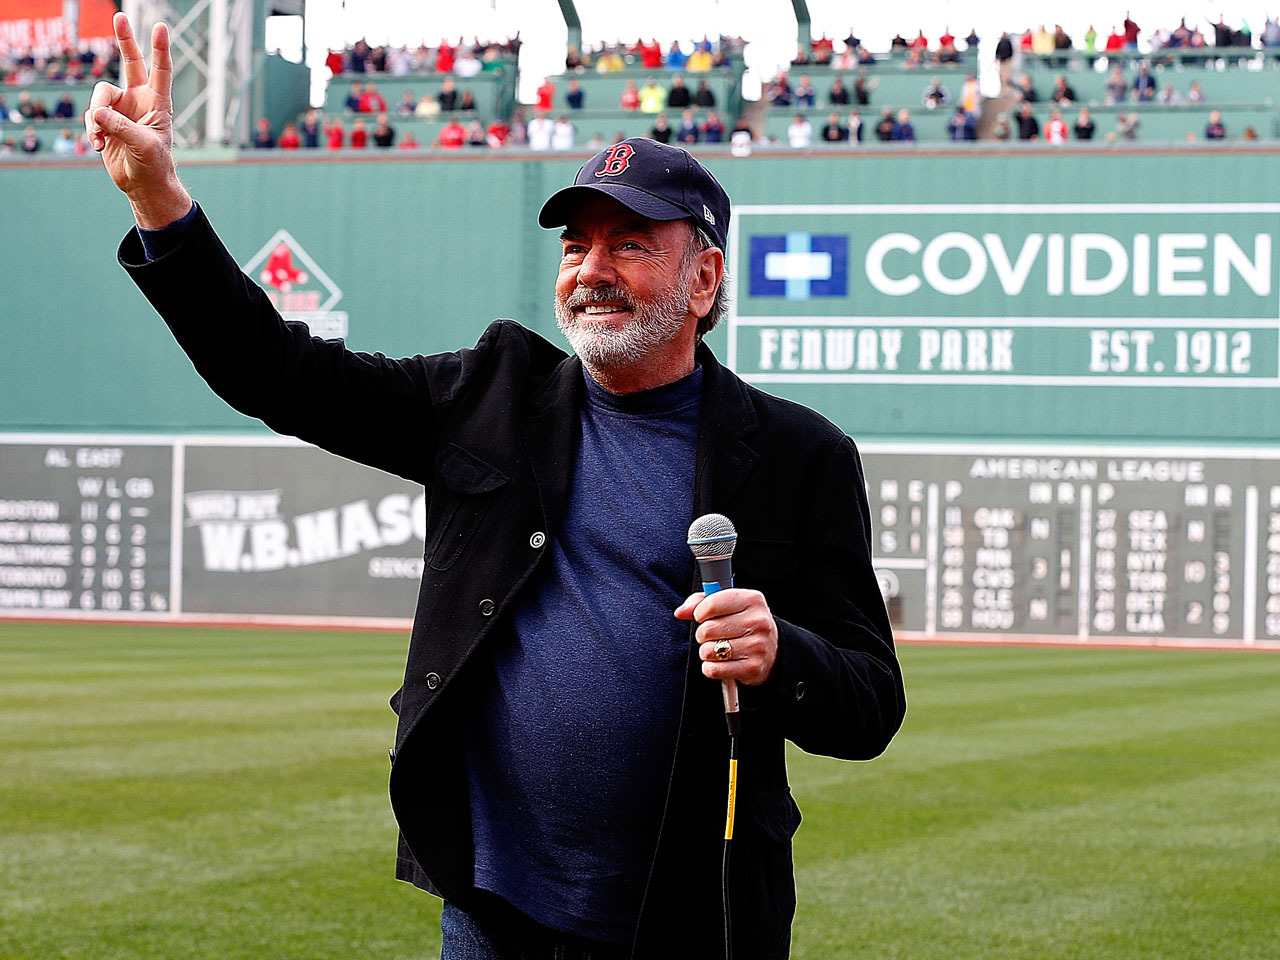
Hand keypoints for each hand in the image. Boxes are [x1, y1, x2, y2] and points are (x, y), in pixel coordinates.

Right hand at [85, 12, 191, 227]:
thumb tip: (98, 113)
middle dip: (125, 41)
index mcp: (157, 103)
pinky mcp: (106, 120)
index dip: (160, 49)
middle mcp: (139, 100)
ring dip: (97, 115)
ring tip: (102, 138)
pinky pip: (92, 115)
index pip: (160, 71)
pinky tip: (99, 145)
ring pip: (100, 95)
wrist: (143, 184)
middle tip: (120, 17)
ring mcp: (121, 108)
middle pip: (130, 63)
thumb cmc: (154, 165)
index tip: (161, 27)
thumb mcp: (143, 147)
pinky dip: (92, 129)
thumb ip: (121, 127)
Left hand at [674, 588, 777, 685]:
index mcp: (752, 600)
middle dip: (703, 634)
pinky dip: (710, 667)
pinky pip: (713, 669)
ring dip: (706, 651)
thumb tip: (680, 612)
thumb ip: (701, 602)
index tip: (703, 617)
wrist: (772, 651)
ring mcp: (757, 646)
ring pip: (708, 650)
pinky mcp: (752, 668)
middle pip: (707, 629)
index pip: (711, 604)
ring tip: (718, 648)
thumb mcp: (728, 605)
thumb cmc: (743, 624)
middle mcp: (758, 621)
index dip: (700, 613)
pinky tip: (720, 662)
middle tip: (713, 635)